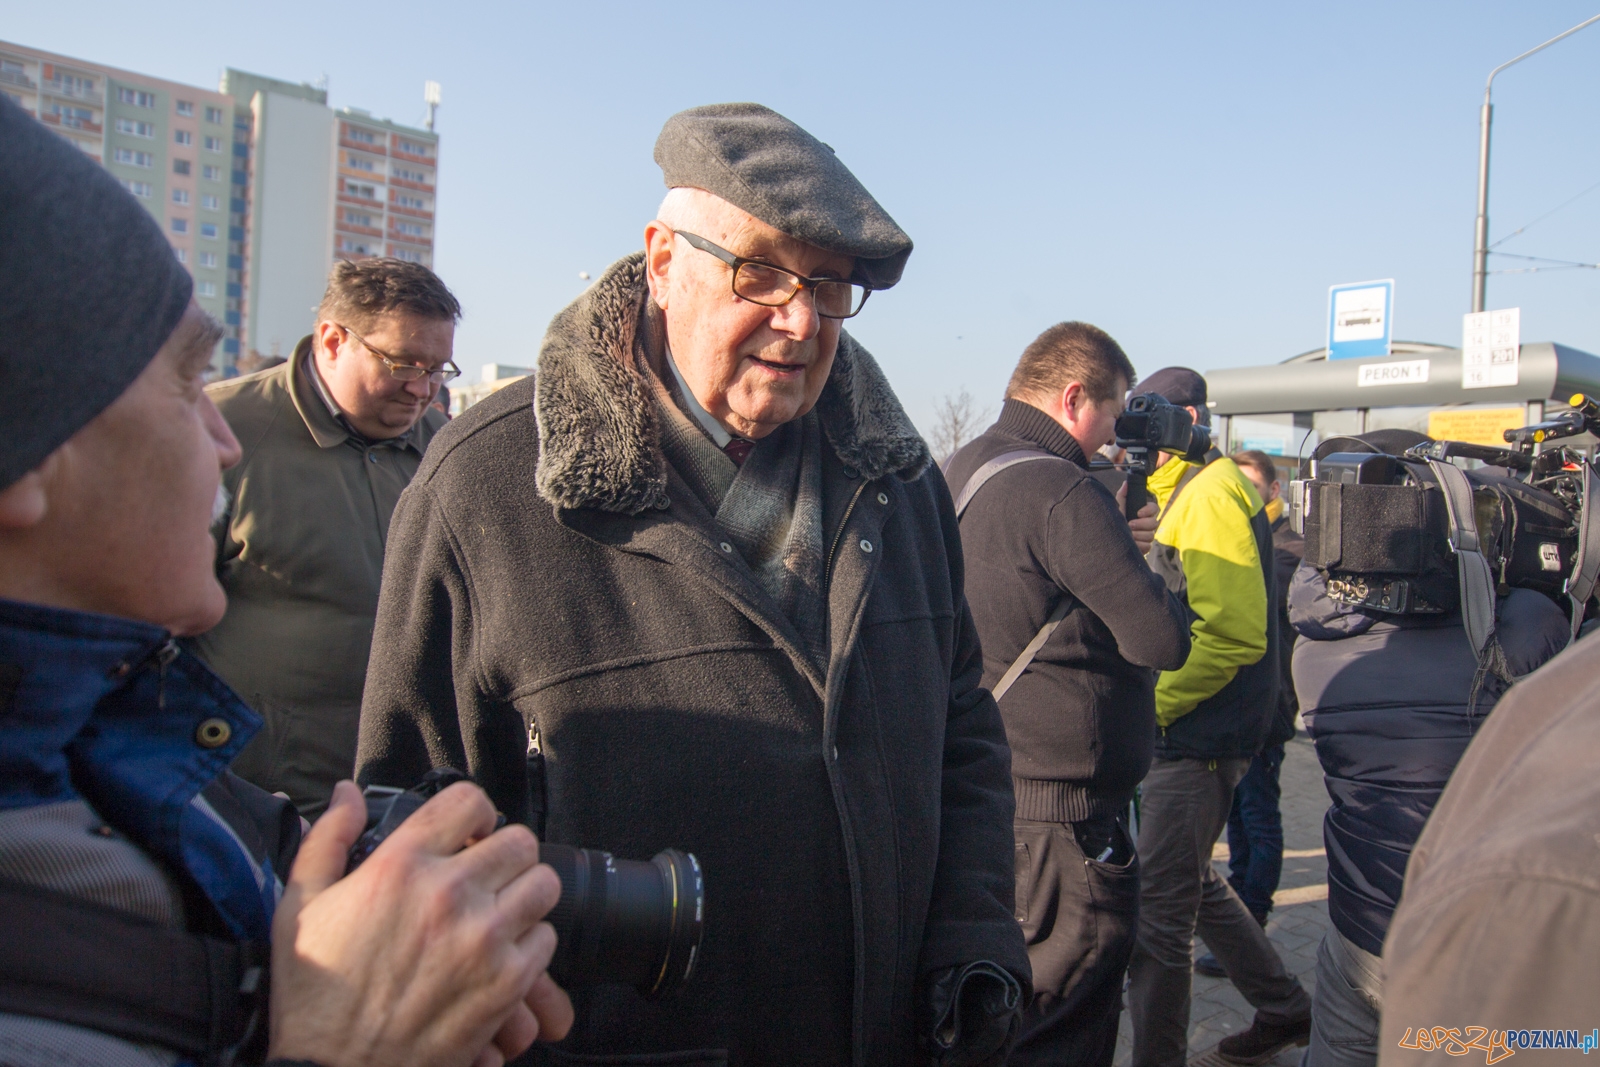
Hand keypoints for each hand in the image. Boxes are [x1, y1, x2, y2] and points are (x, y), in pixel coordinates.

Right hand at [268, 779, 574, 1066]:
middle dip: (504, 855)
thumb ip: (328, 838)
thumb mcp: (299, 905)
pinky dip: (528, 947)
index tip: (470, 833)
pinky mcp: (506, 982)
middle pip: (519, 841)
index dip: (474, 812)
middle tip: (488, 878)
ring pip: (543, 885)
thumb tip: (346, 794)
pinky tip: (497, 957)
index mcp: (401, 864)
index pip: (469, 800)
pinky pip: (546, 940)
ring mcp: (483, 937)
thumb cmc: (313, 995)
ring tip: (498, 914)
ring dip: (523, 896)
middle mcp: (448, 893)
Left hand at [1116, 483, 1158, 552]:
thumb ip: (1122, 496)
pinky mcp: (1145, 548)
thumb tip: (1126, 483)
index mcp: (1142, 514)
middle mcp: (1146, 525)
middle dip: (1142, 524)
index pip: (1154, 508)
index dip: (1149, 510)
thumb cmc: (1113, 522)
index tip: (1138, 513)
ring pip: (1151, 535)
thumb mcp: (1116, 508)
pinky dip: (1138, 545)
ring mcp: (1146, 536)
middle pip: (1155, 523)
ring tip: (1128, 535)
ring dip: (1138, 535)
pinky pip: (1147, 546)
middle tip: (1130, 525)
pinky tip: (1131, 544)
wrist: (1107, 540)